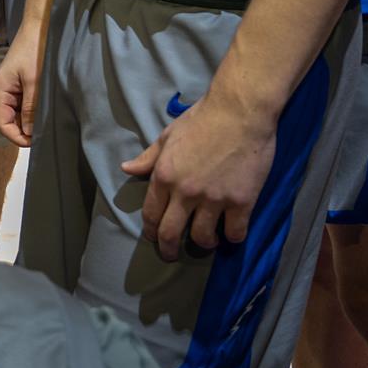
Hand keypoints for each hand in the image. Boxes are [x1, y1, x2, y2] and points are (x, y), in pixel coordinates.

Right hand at [0, 21, 41, 146]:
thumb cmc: (34, 51)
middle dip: (24, 130)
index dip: (17, 137)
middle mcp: (2, 91)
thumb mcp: (34, 82)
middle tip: (45, 134)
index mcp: (0, 90)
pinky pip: (23, 105)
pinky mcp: (20, 84)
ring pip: (17, 114)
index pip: (2, 124)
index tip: (35, 142)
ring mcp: (11, 88)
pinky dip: (33, 111)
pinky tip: (45, 111)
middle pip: (9, 121)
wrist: (39, 28)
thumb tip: (29, 132)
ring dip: (30, 121)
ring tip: (47, 123)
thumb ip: (31, 108)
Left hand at [120, 92, 276, 261]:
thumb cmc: (202, 119)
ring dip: (203, 243)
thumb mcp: (168, 136)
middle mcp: (185, 192)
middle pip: (171, 233)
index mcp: (164, 176)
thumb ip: (148, 158)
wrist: (240, 111)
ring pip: (203, 237)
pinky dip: (233, 237)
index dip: (151, 231)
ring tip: (206, 241)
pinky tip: (232, 233)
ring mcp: (214, 199)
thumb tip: (126, 169)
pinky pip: (235, 233)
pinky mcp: (241, 202)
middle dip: (168, 250)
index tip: (154, 238)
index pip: (151, 214)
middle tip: (171, 256)